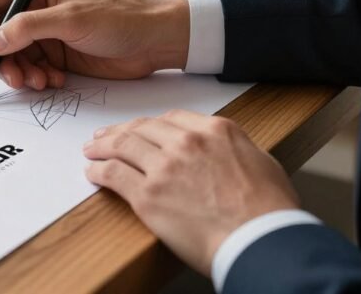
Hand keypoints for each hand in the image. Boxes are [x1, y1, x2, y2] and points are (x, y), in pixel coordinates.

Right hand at [0, 0, 189, 88]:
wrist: (155, 41)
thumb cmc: (121, 17)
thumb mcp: (72, 19)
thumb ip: (29, 28)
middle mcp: (36, 8)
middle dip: (1, 59)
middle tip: (16, 79)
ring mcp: (46, 33)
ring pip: (13, 57)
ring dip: (20, 73)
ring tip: (41, 82)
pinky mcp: (57, 55)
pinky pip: (31, 69)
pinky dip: (37, 79)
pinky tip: (56, 80)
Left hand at [83, 109, 299, 275]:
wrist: (261, 240)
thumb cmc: (270, 210)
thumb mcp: (260, 161)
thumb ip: (233, 148)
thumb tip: (222, 152)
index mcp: (215, 130)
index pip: (171, 119)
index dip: (149, 124)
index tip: (139, 129)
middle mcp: (186, 142)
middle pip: (142, 129)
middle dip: (120, 132)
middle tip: (105, 137)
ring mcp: (164, 167)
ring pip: (123, 146)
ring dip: (102, 147)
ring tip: (91, 151)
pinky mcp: (148, 195)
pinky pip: (114, 174)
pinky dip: (99, 171)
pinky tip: (92, 172)